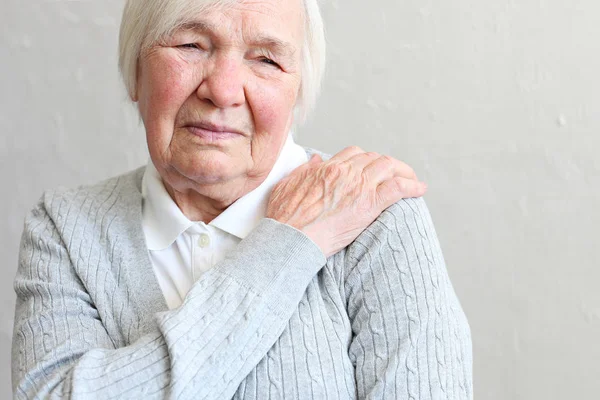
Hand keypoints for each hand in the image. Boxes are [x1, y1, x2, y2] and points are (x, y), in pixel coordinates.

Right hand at [266, 146, 426, 256]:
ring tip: (412, 180)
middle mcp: (344, 172)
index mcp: (326, 168)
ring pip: (389, 167)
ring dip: (404, 171)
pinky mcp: (368, 205)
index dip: (366, 160)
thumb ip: (303, 171)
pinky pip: (398, 188)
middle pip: (374, 158)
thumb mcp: (286, 186)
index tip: (371, 169)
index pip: (354, 154)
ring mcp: (358, 186)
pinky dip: (412, 186)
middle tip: (396, 174)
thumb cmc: (283, 219)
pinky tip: (420, 189)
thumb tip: (317, 160)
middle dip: (388, 165)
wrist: (289, 239)